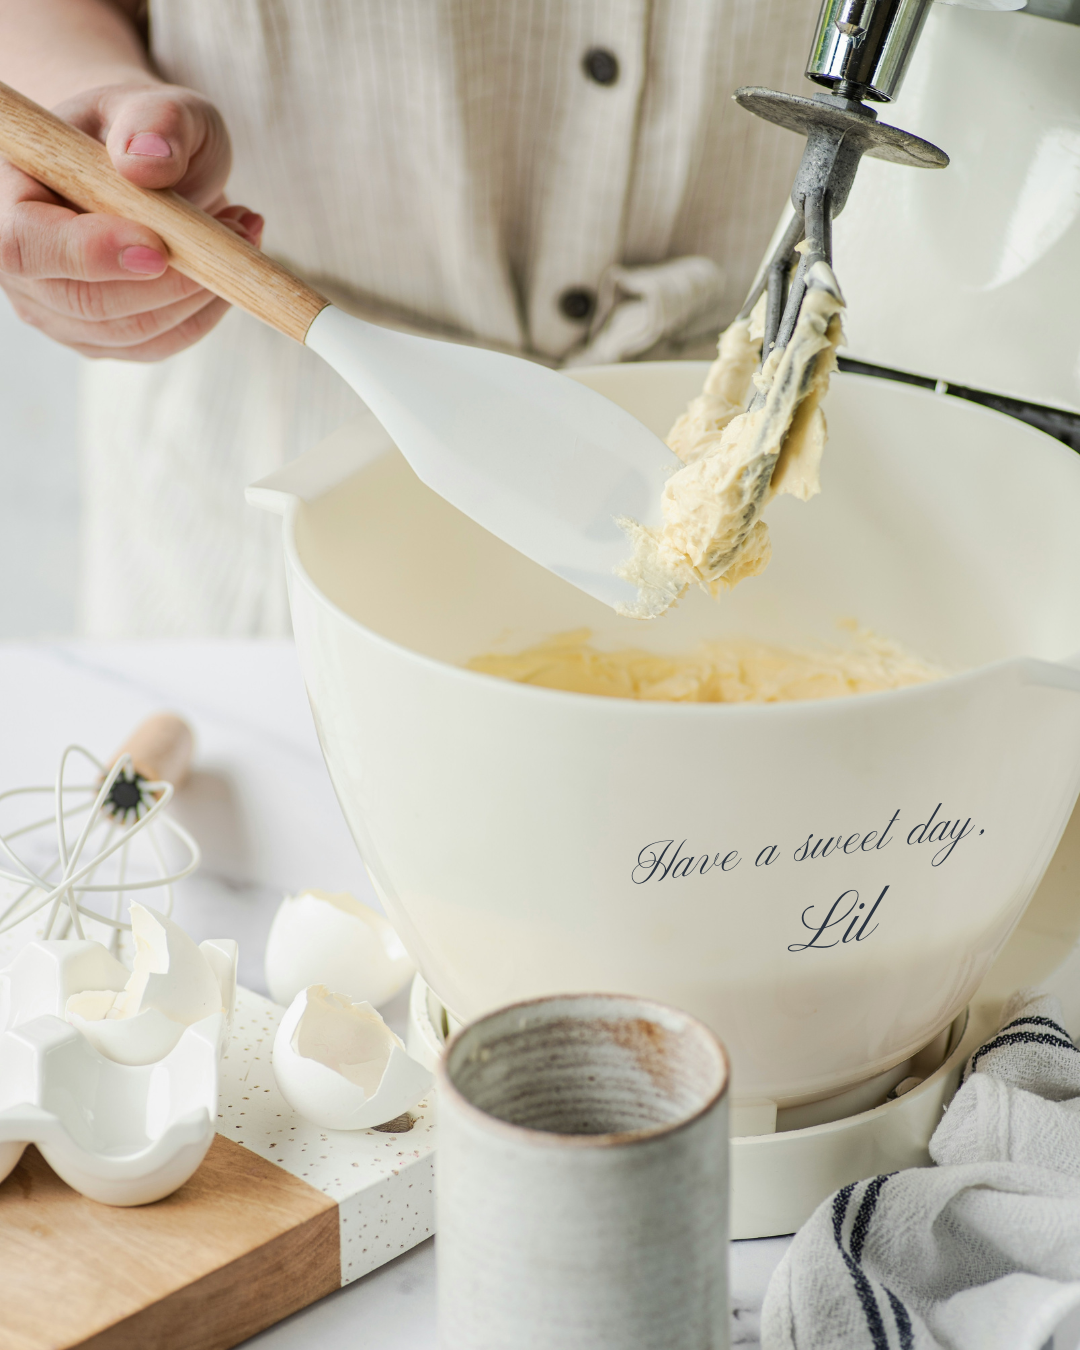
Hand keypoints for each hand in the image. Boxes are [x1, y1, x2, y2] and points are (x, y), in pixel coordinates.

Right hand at [0, 82, 261, 359]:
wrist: (140, 167)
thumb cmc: (140, 130)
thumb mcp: (155, 103)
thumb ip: (153, 119)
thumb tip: (145, 159)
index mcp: (10, 193)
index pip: (26, 243)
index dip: (88, 254)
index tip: (159, 249)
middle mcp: (22, 266)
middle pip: (86, 302)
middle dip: (170, 280)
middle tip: (234, 231)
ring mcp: (58, 310)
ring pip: (132, 330)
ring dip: (199, 293)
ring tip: (239, 234)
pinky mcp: (102, 338)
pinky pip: (159, 343)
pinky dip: (206, 311)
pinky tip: (226, 269)